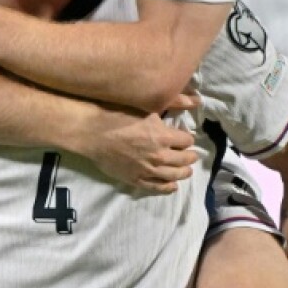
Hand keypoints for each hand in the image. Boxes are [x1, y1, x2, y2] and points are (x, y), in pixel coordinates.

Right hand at [79, 104, 196, 192]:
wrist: (92, 133)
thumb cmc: (117, 115)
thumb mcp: (146, 107)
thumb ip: (172, 104)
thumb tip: (195, 100)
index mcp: (164, 136)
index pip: (187, 141)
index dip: (187, 139)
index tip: (185, 138)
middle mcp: (160, 156)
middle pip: (184, 160)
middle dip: (190, 157)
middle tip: (192, 155)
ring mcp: (148, 170)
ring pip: (174, 176)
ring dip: (183, 173)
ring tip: (186, 170)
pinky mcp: (136, 180)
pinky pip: (157, 187)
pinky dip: (168, 187)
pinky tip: (172, 186)